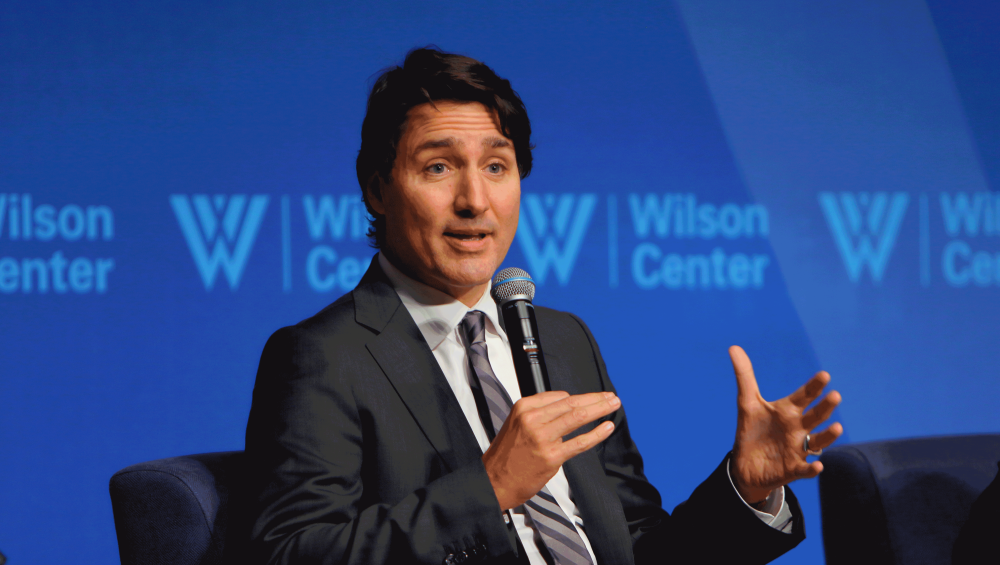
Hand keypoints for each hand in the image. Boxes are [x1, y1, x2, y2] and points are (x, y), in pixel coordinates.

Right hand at [482, 391, 618, 510]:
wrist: (494, 482)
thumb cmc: (506, 455)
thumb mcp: (516, 424)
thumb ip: (540, 414)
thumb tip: (568, 406)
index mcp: (524, 407)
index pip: (560, 396)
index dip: (581, 396)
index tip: (594, 397)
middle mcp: (532, 419)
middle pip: (571, 403)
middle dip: (595, 398)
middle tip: (611, 397)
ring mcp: (542, 437)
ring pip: (577, 417)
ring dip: (599, 409)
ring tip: (613, 406)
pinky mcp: (551, 456)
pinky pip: (579, 442)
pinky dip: (596, 433)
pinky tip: (607, 428)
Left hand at [728, 346, 843, 503]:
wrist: (745, 464)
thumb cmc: (752, 430)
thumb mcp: (747, 403)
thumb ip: (744, 376)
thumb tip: (734, 347)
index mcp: (788, 411)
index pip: (804, 396)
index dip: (814, 386)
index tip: (824, 375)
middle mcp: (798, 428)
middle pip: (816, 416)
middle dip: (825, 407)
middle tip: (835, 395)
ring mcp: (798, 449)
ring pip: (818, 441)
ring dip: (828, 435)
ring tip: (837, 427)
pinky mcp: (793, 469)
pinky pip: (806, 469)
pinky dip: (812, 468)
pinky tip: (818, 466)